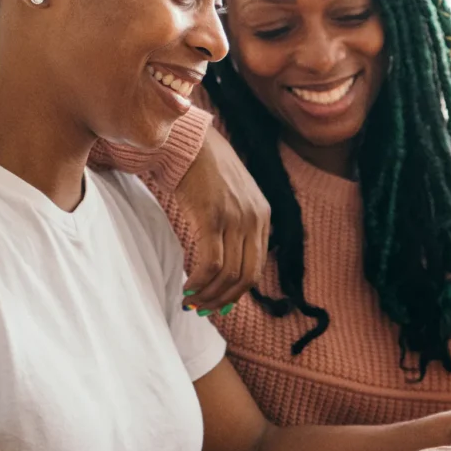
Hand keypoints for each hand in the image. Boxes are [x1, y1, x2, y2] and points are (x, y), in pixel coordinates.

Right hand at [174, 126, 270, 312]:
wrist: (188, 141)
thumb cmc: (203, 169)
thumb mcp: (232, 196)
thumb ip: (235, 224)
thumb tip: (223, 263)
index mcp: (263, 216)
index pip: (256, 267)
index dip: (236, 292)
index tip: (217, 302)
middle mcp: (254, 218)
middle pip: (246, 276)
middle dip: (224, 300)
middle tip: (203, 309)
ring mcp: (234, 218)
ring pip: (228, 274)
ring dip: (208, 295)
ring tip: (191, 302)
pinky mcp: (212, 217)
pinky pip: (211, 263)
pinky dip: (199, 281)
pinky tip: (187, 287)